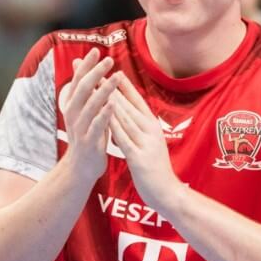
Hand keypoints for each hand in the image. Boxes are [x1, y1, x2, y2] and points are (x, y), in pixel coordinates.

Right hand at [61, 48, 121, 180]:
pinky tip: (114, 103)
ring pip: (90, 105)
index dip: (86, 66)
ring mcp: (80, 128)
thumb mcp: (82, 111)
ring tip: (115, 76)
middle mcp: (73, 114)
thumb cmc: (87, 135)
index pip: (78, 81)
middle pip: (83, 89)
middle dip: (95, 72)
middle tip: (108, 59)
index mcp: (72, 105)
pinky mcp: (89, 141)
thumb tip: (81, 66)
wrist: (81, 167)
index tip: (95, 50)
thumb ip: (84, 90)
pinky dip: (105, 113)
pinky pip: (97, 125)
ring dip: (103, 89)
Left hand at [108, 75, 182, 209]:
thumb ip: (140, 128)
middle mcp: (150, 129)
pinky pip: (124, 138)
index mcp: (152, 125)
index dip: (121, 83)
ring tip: (95, 85)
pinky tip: (103, 116)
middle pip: (127, 103)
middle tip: (94, 70)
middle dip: (108, 85)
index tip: (108, 68)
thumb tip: (129, 115)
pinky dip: (114, 126)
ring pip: (125, 117)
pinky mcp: (140, 157)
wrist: (167, 193)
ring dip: (109, 99)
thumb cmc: (156, 169)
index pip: (135, 99)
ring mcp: (145, 142)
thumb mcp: (150, 143)